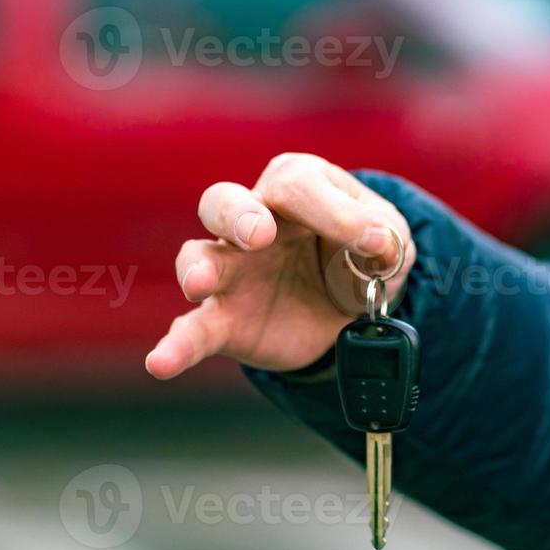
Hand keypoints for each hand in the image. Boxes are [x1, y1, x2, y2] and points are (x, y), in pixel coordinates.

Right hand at [146, 153, 412, 378]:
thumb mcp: (387, 239)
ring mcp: (231, 270)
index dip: (334, 213)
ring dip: (197, 268)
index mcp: (293, 186)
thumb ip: (382, 236)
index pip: (296, 186)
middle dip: (237, 215)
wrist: (349, 307)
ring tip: (200, 284)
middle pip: (222, 201)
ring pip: (197, 256)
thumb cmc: (358, 255)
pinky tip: (162, 362)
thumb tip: (377, 244)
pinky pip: (193, 329)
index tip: (373, 243)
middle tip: (258, 233)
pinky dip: (176, 346)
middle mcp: (252, 221)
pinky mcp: (224, 319)